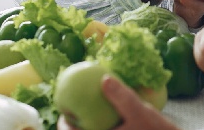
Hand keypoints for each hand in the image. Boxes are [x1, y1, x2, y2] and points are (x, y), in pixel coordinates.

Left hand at [57, 75, 180, 129]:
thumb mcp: (139, 112)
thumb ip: (122, 96)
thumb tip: (104, 78)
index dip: (63, 122)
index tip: (64, 109)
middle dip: (75, 125)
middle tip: (74, 109)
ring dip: (90, 126)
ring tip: (90, 114)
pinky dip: (103, 127)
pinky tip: (109, 119)